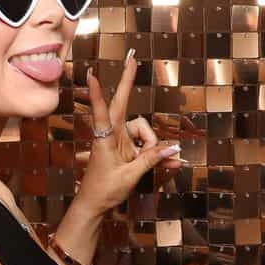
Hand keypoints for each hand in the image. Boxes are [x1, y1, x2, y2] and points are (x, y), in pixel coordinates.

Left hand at [73, 51, 183, 214]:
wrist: (94, 206)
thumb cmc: (104, 190)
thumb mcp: (130, 176)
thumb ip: (151, 160)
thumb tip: (172, 148)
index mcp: (106, 139)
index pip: (102, 111)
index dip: (98, 92)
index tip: (92, 73)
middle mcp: (112, 135)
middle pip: (124, 106)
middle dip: (128, 82)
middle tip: (133, 59)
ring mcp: (119, 141)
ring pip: (142, 131)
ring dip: (152, 146)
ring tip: (159, 164)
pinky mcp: (125, 149)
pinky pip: (145, 145)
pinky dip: (155, 153)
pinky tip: (171, 163)